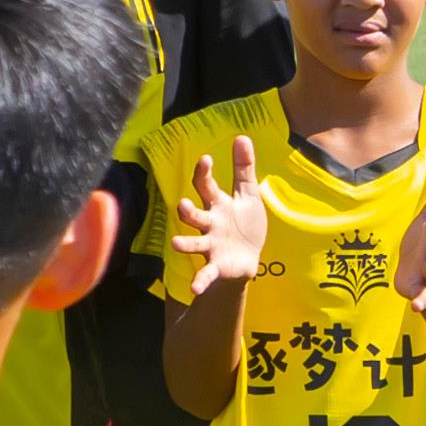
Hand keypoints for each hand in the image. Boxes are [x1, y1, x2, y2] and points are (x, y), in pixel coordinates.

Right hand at [157, 137, 270, 295]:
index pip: (205, 187)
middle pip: (194, 216)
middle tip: (182, 205)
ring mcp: (211, 246)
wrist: (249, 257)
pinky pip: (206, 274)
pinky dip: (200, 281)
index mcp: (217, 205)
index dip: (203, 173)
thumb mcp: (248, 194)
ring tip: (176, 243)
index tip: (206, 159)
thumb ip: (244, 167)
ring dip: (184, 243)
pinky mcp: (217, 266)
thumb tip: (242, 136)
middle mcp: (209, 225)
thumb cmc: (244, 223)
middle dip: (187, 211)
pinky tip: (195, 289)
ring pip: (194, 243)